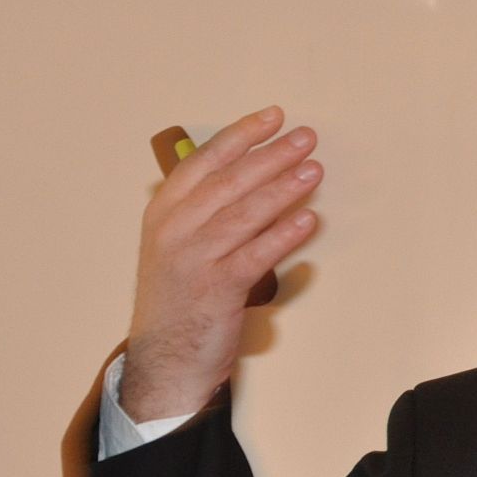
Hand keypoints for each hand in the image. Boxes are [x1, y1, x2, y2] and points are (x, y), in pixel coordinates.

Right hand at [120, 105, 321, 420]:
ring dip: (283, 189)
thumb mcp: (177, 247)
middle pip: (230, 181)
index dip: (241, 136)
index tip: (272, 117)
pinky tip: (308, 221)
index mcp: (163, 212)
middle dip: (271, 155)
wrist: (165, 359)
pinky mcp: (217, 289)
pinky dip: (284, 235)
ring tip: (314, 170)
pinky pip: (256, 254)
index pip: (204, 161)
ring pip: (245, 213)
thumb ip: (204, 212)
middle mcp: (174, 230)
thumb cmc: (179, 300)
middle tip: (306, 138)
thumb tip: (252, 178)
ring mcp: (194, 258)